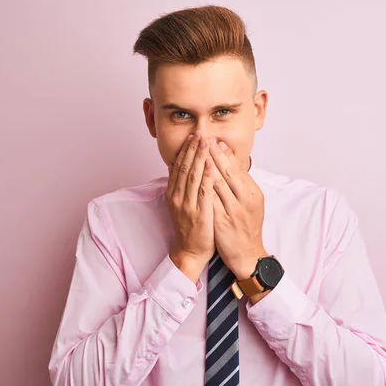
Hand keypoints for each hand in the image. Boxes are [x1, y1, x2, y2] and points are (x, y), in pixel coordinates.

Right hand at [166, 133, 215, 282]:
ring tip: (205, 142)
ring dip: (199, 157)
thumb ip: (183, 188)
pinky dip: (207, 175)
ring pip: (192, 176)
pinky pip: (203, 191)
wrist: (190, 251)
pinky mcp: (198, 213)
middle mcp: (177, 197)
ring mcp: (187, 205)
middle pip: (184, 167)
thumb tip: (183, 171)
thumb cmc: (190, 228)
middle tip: (199, 133)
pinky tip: (212, 164)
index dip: (185, 151)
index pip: (178, 167)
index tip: (192, 137)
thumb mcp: (182, 205)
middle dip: (192, 149)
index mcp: (173, 194)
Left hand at [209, 141, 268, 281]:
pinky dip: (201, 188)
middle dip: (213, 154)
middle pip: (226, 173)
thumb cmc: (247, 227)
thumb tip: (232, 163)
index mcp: (252, 194)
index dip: (224, 154)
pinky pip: (209, 202)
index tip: (214, 140)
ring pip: (217, 184)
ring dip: (205, 167)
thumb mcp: (250, 203)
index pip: (236, 169)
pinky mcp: (221, 222)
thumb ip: (242, 185)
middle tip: (204, 139)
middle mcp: (244, 201)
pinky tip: (192, 178)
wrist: (248, 254)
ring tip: (196, 152)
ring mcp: (232, 212)